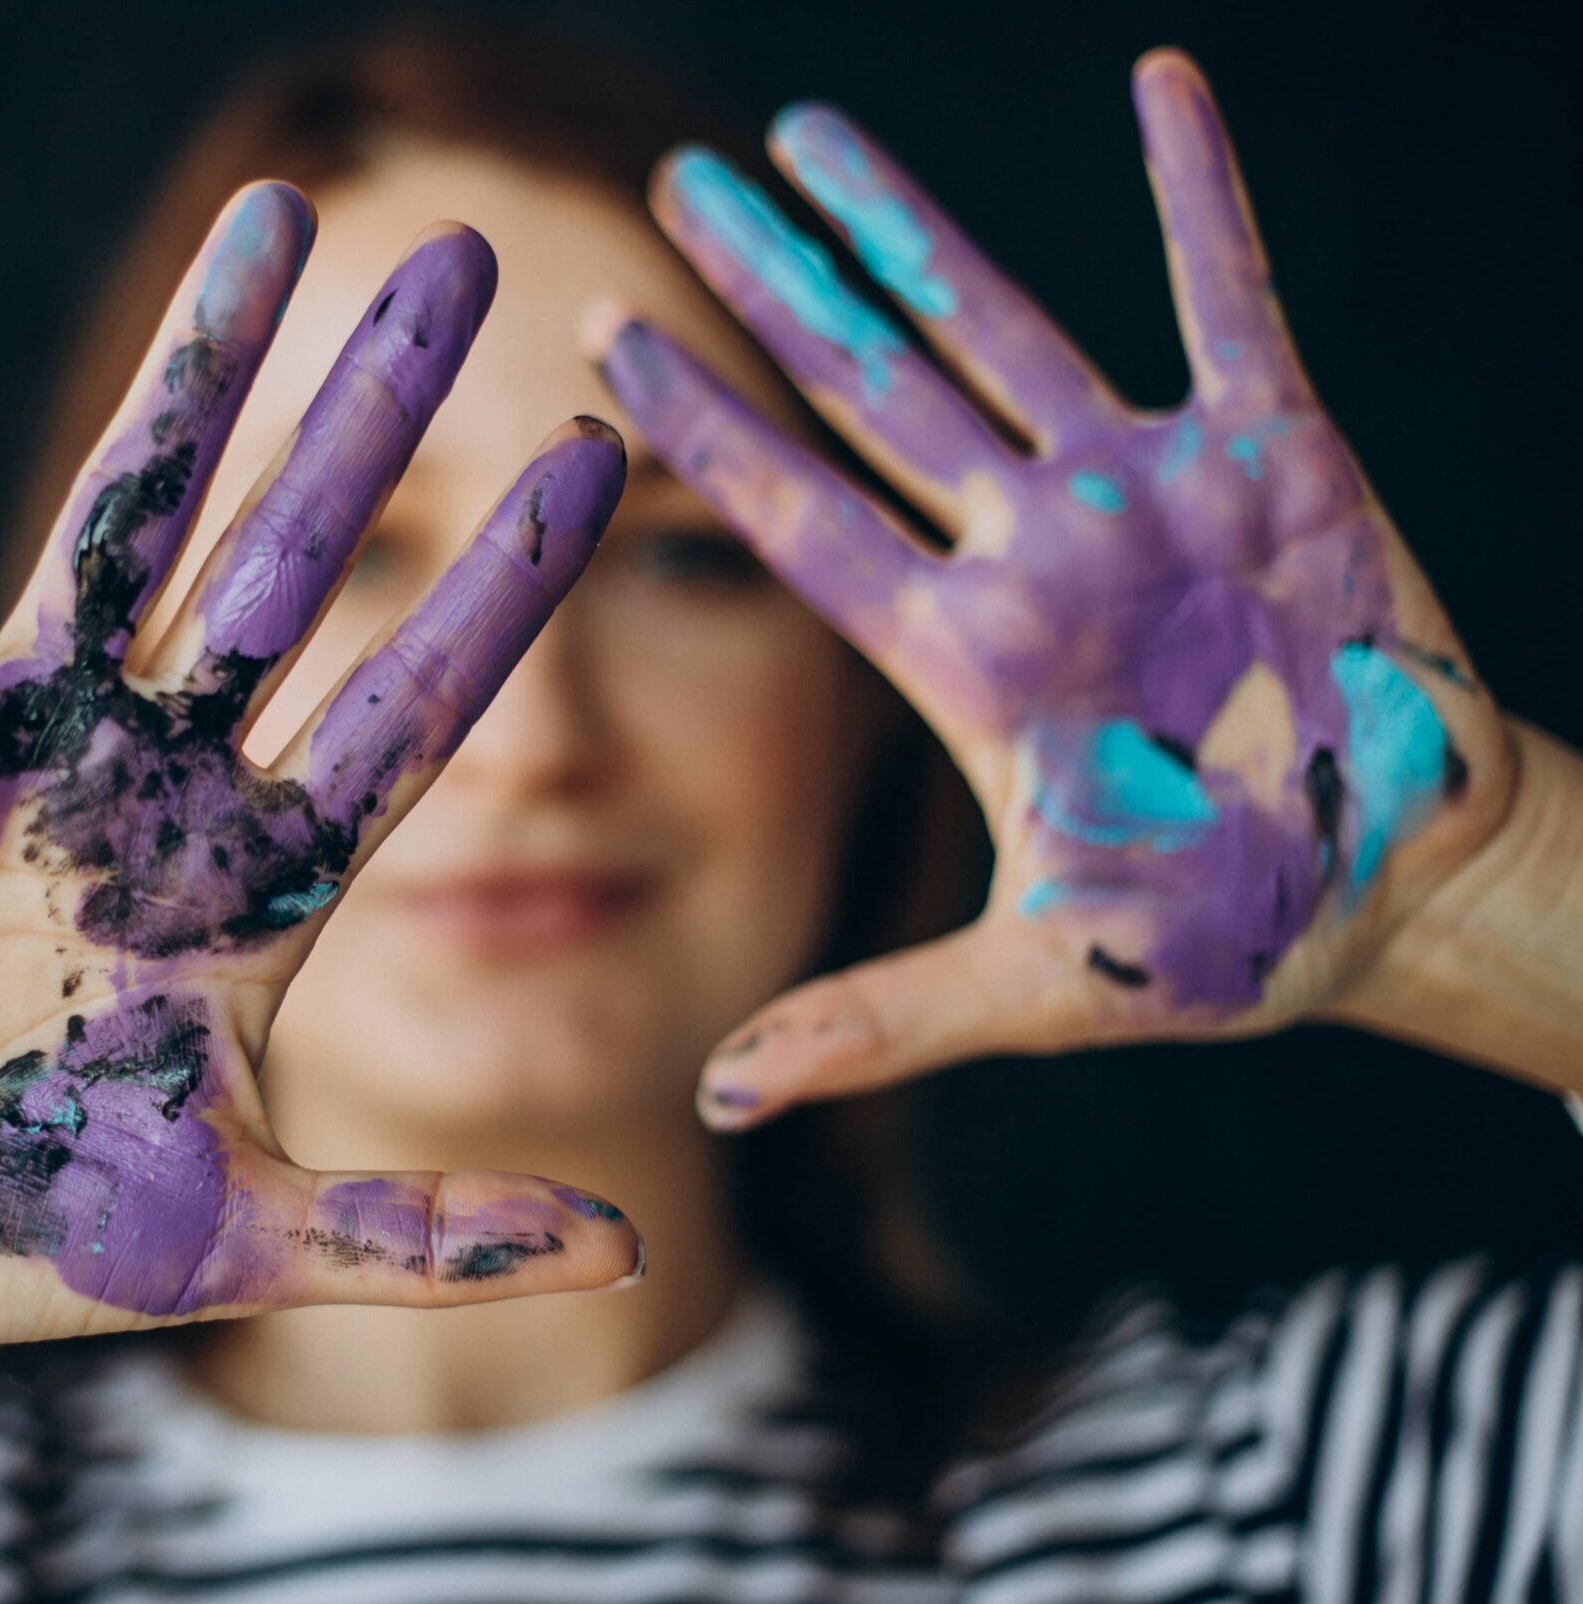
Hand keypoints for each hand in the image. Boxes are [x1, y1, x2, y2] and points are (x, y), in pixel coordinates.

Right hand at [0, 187, 637, 1339]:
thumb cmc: (9, 1223)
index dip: (505, 592)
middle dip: (378, 419)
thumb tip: (636, 1253)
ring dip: (194, 367)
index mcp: (252, 883)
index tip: (608, 459)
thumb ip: (418, 1233)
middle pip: (293, 564)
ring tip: (273, 215)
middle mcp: (152, 773)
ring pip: (123, 512)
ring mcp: (13, 726)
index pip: (413, 707)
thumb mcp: (232, 1239)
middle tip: (466, 260)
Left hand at [593, 50, 1517, 1125]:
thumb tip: (712, 1100)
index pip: (796, 521)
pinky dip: (1204, 191)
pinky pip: (1234, 295)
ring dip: (913, 223)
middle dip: (772, 286)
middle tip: (673, 182)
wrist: (1404, 893)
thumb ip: (880, 1018)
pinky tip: (1160, 81)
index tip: (600, 338)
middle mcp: (1031, 551)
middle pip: (868, 389)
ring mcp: (1145, 493)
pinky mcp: (1280, 454)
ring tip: (811, 128)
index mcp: (965, 657)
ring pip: (1001, 322)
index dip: (701, 431)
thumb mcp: (1042, 979)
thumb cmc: (1226, 938)